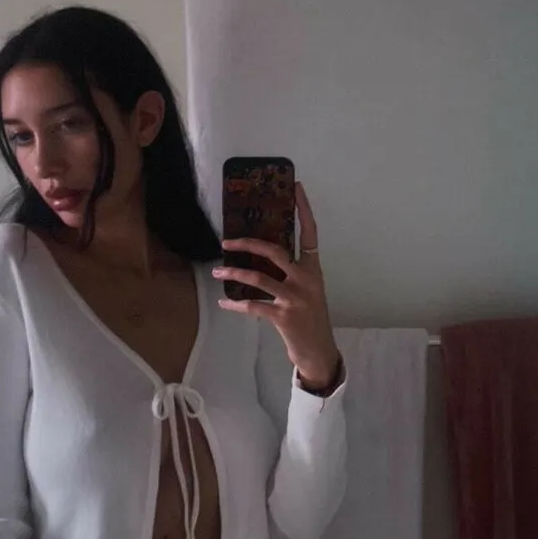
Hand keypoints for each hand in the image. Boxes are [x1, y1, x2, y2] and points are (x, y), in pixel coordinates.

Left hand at [215, 181, 340, 389]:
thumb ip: (292, 273)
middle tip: (227, 242)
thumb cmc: (311, 318)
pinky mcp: (283, 317)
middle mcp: (306, 280)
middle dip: (248, 244)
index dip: (303, 209)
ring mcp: (295, 298)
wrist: (319, 351)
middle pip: (275, 251)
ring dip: (234, 274)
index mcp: (313, 270)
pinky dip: (235, 305)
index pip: (310, 233)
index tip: (295, 187)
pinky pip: (253, 306)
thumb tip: (263, 256)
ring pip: (259, 278)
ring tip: (218, 272)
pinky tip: (224, 304)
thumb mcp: (309, 291)